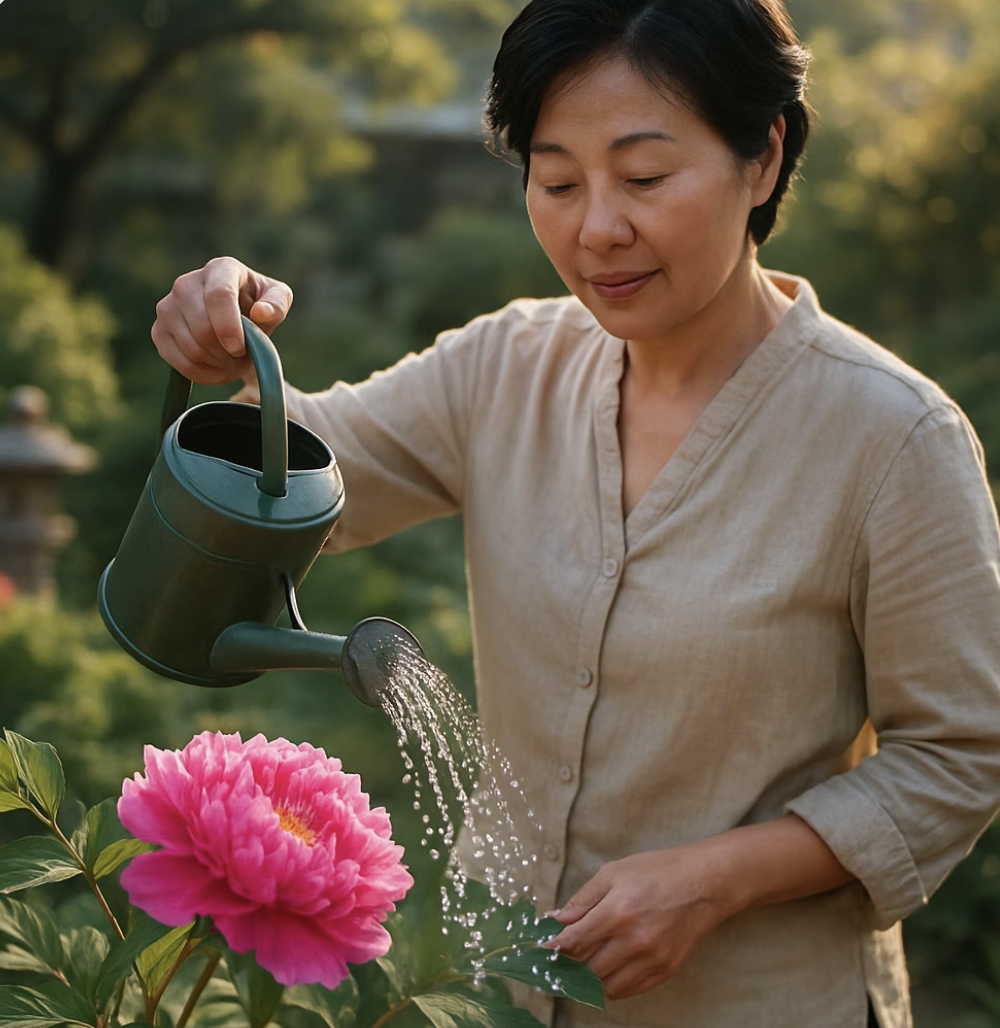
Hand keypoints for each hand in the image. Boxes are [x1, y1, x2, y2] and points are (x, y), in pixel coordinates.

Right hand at [151, 257, 292, 385]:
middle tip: (243, 358)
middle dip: (227, 353)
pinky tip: (216, 370)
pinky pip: (178, 363)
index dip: (228, 326)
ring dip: (218, 365)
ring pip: (191, 348)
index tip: (240, 348)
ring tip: (232, 362)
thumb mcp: (278, 299)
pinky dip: (202, 374)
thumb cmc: (258, 304)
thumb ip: (277, 303)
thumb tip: (261, 313)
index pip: (218, 296)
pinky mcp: (159, 330)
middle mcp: (187, 283)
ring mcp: (168, 306)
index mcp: (220, 269)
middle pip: (202, 328)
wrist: (235, 315)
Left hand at [542, 816, 853, 1001]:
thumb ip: (584, 898)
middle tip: (564, 952)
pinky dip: (614, 983)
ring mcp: (652, 959)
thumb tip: (556, 919)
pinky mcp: (666, 971)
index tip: (542, 949)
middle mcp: (635, 940)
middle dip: (571, 961)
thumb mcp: (615, 872)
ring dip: (591, 975)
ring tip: (589, 957)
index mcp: (618, 911)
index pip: (575, 941)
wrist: (705, 883)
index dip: (554, 947)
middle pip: (588, 967)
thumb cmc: (658, 870)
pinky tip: (611, 964)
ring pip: (606, 985)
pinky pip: (629, 990)